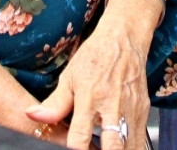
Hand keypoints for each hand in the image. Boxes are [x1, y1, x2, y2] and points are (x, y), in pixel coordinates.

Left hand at [26, 23, 150, 149]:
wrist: (124, 38)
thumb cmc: (96, 56)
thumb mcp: (69, 77)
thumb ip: (54, 103)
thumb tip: (33, 116)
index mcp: (89, 98)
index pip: (80, 137)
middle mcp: (112, 105)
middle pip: (112, 146)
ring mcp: (131, 109)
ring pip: (130, 145)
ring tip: (107, 149)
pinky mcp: (143, 110)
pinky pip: (140, 138)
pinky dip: (131, 146)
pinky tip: (120, 147)